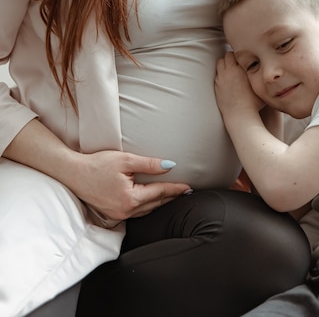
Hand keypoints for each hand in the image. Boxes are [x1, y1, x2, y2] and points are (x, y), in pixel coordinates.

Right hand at [71, 151, 191, 220]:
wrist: (73, 173)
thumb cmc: (97, 164)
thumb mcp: (126, 160)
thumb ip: (149, 164)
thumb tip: (169, 165)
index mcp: (130, 198)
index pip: (159, 193)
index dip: (175, 189)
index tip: (188, 187)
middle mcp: (125, 211)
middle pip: (155, 204)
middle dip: (170, 197)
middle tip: (185, 192)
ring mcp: (118, 215)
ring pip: (146, 210)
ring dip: (159, 203)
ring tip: (172, 196)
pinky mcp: (112, 215)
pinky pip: (135, 213)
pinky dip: (146, 206)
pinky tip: (151, 201)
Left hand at [215, 51, 263, 121]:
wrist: (241, 115)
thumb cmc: (254, 102)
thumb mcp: (261, 85)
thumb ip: (261, 73)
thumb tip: (267, 66)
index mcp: (241, 68)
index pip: (238, 52)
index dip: (242, 54)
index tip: (246, 57)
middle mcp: (229, 71)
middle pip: (227, 55)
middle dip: (232, 57)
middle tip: (238, 61)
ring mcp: (221, 78)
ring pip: (220, 62)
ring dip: (225, 63)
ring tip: (232, 68)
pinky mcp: (217, 86)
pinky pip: (217, 74)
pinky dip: (222, 74)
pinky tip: (228, 79)